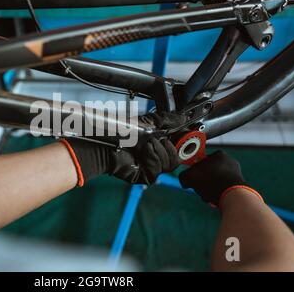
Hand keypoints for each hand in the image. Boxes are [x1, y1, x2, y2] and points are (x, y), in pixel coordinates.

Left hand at [61, 112, 184, 185]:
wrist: (105, 142)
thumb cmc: (120, 131)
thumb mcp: (148, 122)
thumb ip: (167, 120)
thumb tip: (184, 117)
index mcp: (159, 143)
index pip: (180, 146)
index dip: (186, 141)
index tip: (188, 133)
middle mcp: (156, 156)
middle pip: (177, 157)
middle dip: (169, 145)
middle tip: (158, 138)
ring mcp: (151, 167)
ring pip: (169, 164)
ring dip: (159, 150)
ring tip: (146, 143)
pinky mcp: (145, 176)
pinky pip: (158, 169)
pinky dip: (152, 158)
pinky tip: (143, 151)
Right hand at [179, 151, 249, 205]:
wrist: (233, 196)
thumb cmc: (211, 183)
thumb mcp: (189, 177)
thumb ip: (183, 176)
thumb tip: (185, 180)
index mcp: (219, 154)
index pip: (202, 161)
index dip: (195, 171)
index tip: (193, 179)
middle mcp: (230, 162)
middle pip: (209, 173)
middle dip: (203, 183)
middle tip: (200, 189)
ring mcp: (237, 173)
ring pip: (216, 182)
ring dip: (210, 190)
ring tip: (208, 197)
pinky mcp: (241, 185)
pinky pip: (224, 189)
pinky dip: (219, 195)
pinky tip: (216, 201)